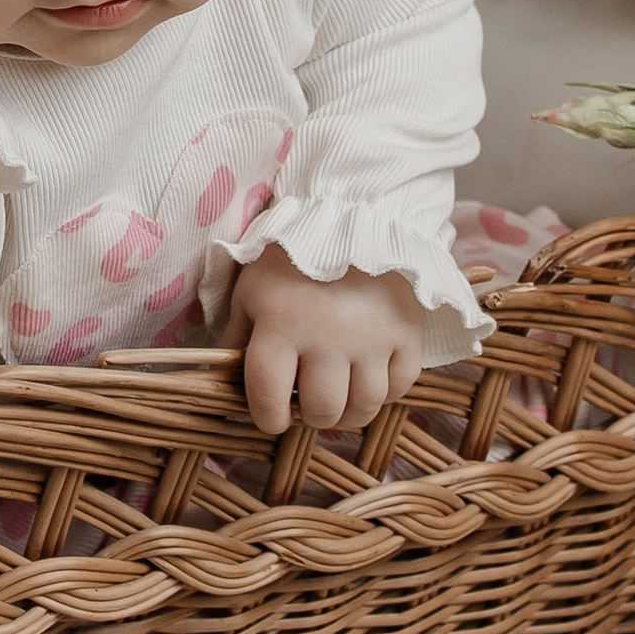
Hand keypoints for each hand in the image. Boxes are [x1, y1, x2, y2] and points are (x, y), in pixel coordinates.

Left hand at [225, 252, 428, 437]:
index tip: (273, 415)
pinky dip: (385, 390)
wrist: (351, 215)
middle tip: (307, 399)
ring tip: (338, 393)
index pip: (270, 398)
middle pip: (322, 411)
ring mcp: (373, 338)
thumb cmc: (290, 258)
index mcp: (281, 326)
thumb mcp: (251, 290)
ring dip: (348, 410)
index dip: (268, 418)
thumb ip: (237, 337)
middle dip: (310, 414)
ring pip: (364, 407)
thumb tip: (226, 381)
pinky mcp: (408, 333)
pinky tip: (369, 374)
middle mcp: (328, 338)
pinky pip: (401, 386)